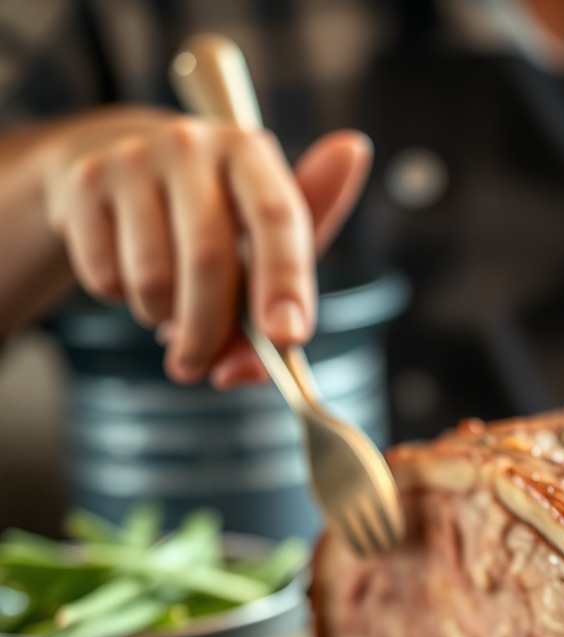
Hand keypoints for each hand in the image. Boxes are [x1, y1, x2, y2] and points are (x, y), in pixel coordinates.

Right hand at [43, 115, 371, 386]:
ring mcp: (133, 158)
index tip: (288, 338)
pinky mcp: (84, 183)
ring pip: (152, 279)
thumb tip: (246, 374)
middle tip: (203, 367)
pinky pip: (105, 277)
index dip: (286, 281)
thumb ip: (277, 314)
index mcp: (252, 154)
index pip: (276, 217)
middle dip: (211, 330)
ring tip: (171, 304)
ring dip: (164, 318)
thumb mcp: (267, 248)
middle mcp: (192, 144)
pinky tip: (134, 273)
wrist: (133, 167)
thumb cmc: (222, 222)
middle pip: (208, 258)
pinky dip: (123, 299)